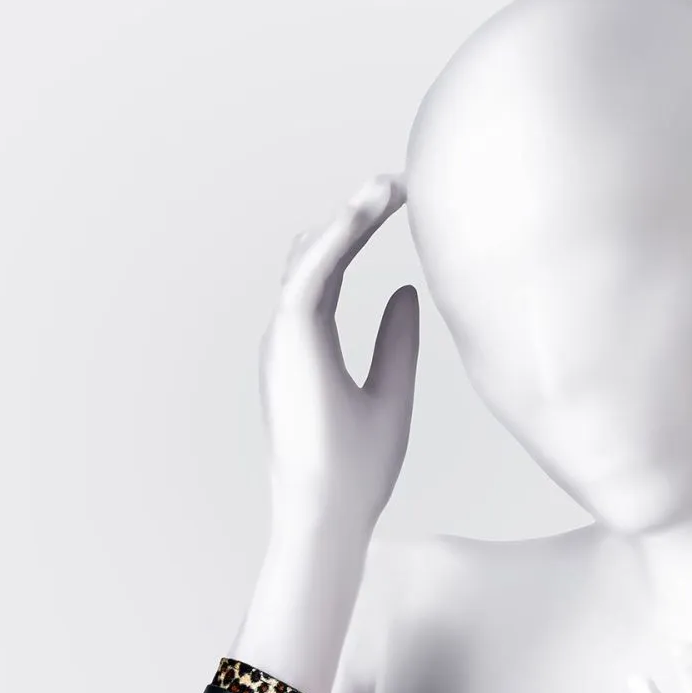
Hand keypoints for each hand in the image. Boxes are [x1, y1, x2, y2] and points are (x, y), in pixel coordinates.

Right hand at [258, 173, 419, 527]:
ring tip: (388, 185)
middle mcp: (289, 334)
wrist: (332, 512)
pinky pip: (308, 276)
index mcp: (310, 344)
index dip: (359, 232)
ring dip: (349, 217)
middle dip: (355, 213)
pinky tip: (364, 213)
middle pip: (317, 252)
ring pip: (311, 256)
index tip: (399, 201)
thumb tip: (407, 291)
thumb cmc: (358, 470)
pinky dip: (334, 241)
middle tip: (398, 180)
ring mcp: (284, 337)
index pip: (332, 271)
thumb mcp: (391, 394)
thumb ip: (397, 344)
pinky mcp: (289, 342)